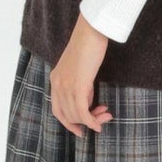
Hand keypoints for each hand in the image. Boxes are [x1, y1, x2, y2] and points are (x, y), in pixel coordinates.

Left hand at [50, 11, 114, 136]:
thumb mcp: (80, 69)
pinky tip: (99, 123)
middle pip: (68, 114)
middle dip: (86, 121)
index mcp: (55, 79)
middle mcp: (57, 84)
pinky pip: (82, 111)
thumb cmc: (89, 46)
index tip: (81, 130)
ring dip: (92, 119)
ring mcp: (66, 85)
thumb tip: (88, 101)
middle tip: (102, 118)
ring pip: (76, 114)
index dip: (68, 123)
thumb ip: (80, 84)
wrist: (91, 32)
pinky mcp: (77, 85)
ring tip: (106, 115)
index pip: (58, 110)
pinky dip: (91, 121)